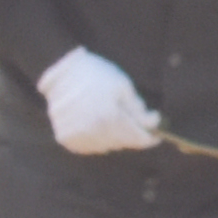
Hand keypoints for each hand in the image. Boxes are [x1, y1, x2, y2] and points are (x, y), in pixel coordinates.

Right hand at [37, 47, 154, 157]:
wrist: (61, 71)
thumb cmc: (95, 74)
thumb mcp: (122, 85)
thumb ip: (138, 109)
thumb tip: (154, 123)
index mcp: (109, 117)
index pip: (137, 138)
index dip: (150, 138)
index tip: (156, 135)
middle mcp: (92, 131)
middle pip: (122, 143)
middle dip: (131, 134)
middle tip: (135, 122)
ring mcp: (77, 137)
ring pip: (106, 146)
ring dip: (114, 137)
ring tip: (112, 117)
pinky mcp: (65, 139)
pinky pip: (89, 146)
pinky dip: (97, 139)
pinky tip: (97, 123)